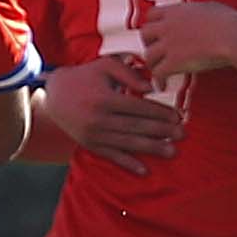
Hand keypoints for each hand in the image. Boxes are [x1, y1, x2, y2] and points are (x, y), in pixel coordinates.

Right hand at [42, 56, 183, 174]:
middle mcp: (99, 119)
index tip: (179, 116)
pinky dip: (129, 164)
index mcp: (105, 99)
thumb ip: (128, 74)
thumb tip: (151, 88)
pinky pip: (112, 156)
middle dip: (163, 132)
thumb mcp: (104, 66)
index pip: (139, 108)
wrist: (53, 94)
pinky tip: (145, 170)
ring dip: (152, 148)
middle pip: (137, 127)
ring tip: (172, 152)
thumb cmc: (84, 77)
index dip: (161, 113)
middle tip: (183, 135)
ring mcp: (94, 135)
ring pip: (128, 143)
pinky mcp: (89, 145)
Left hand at [138, 2, 236, 80]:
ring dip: (152, 64)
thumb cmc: (227, 21)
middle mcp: (168, 26)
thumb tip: (202, 14)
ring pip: (148, 55)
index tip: (157, 31)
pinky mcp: (173, 62)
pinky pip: (158, 74)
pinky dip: (159, 81)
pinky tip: (163, 85)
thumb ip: (198, 11)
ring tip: (158, 70)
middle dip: (148, 43)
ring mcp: (168, 45)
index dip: (152, 24)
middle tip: (155, 50)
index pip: (152, 14)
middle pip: (144, 34)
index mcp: (176, 11)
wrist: (231, 35)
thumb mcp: (209, 7)